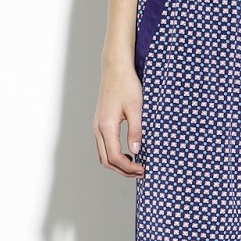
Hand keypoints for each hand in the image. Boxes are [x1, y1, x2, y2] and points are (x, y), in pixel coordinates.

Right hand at [93, 61, 146, 176]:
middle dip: (123, 170)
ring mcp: (97, 125)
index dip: (129, 168)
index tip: (143, 169)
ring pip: (103, 154)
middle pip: (106, 160)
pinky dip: (113, 154)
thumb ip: (136, 131)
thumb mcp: (136, 108)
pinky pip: (103, 146)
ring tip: (135, 165)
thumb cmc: (127, 85)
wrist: (115, 68)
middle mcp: (98, 128)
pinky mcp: (99, 122)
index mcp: (107, 126)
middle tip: (140, 172)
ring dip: (117, 164)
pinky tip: (127, 153)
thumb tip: (137, 151)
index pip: (115, 157)